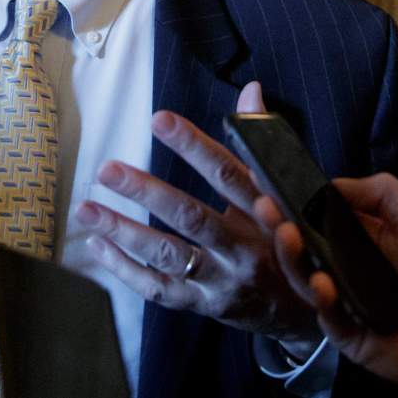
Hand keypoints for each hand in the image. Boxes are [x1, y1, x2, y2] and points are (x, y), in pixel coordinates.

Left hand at [80, 83, 320, 353]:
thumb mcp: (282, 192)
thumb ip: (260, 142)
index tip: (158, 119)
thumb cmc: (287, 236)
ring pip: (170, 256)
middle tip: (108, 169)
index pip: (227, 173)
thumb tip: (252, 88)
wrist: (312, 309)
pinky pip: (159, 290)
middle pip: (193, 218)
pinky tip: (97, 244)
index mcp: (266, 212)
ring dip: (124, 232)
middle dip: (148, 192)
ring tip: (85, 208)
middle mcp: (246, 249)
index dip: (193, 145)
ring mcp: (224, 281)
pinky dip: (125, 269)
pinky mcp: (205, 306)